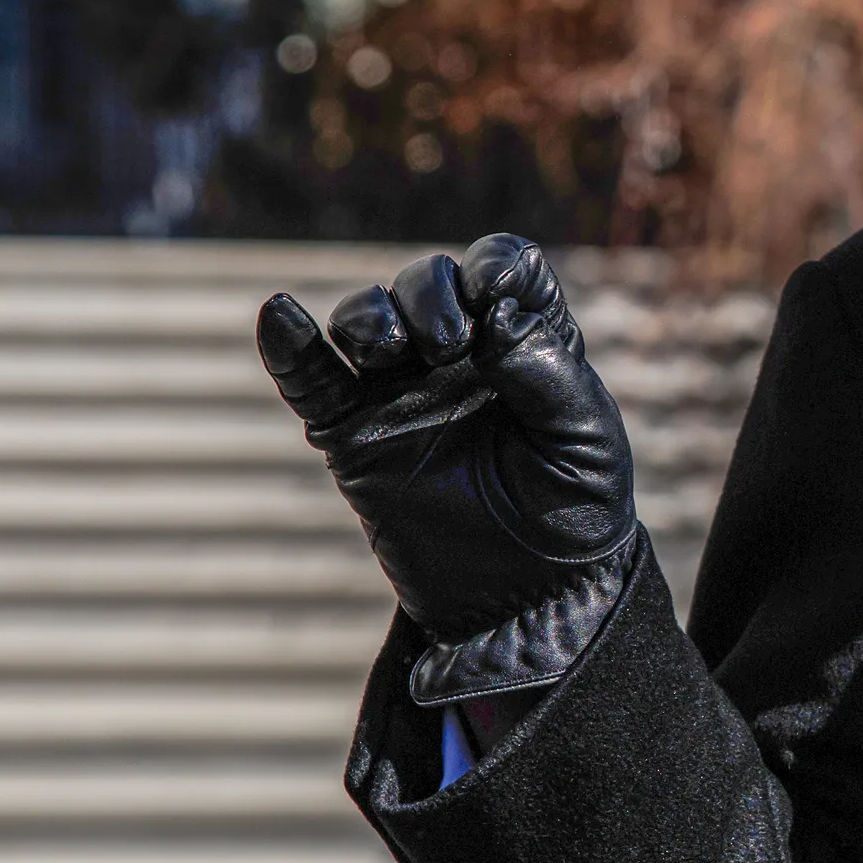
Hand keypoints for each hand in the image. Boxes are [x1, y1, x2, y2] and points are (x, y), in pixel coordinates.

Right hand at [260, 235, 639, 703]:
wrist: (527, 599)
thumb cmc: (573, 510)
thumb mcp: (583, 438)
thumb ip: (547, 370)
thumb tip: (496, 315)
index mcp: (522, 341)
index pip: (502, 268)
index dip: (495, 263)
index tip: (494, 292)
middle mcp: (459, 355)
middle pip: (426, 282)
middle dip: (428, 294)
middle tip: (449, 345)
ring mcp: (401, 391)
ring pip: (366, 320)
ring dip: (369, 317)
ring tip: (389, 352)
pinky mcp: (354, 434)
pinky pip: (311, 380)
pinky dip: (289, 346)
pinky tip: (278, 316)